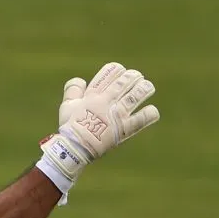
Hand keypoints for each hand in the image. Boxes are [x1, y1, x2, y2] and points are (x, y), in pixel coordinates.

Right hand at [40, 62, 159, 182]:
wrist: (75, 148)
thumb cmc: (70, 127)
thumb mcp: (66, 105)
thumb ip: (72, 90)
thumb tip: (81, 80)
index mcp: (94, 94)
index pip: (109, 73)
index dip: (117, 69)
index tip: (120, 71)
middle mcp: (107, 101)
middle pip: (125, 82)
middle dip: (133, 76)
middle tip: (137, 77)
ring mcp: (117, 115)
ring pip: (136, 96)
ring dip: (144, 89)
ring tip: (148, 87)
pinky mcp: (125, 129)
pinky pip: (142, 119)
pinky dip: (149, 113)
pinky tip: (151, 111)